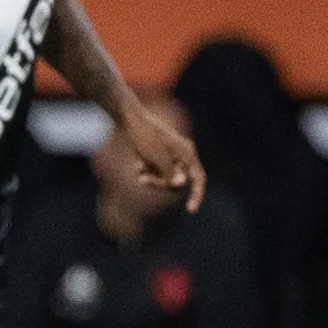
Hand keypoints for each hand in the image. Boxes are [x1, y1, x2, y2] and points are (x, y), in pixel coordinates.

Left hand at [119, 97, 204, 212]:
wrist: (128, 117)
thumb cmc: (143, 135)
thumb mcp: (155, 156)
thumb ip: (169, 172)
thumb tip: (181, 184)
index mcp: (187, 152)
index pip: (199, 178)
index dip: (196, 195)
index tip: (190, 211)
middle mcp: (182, 154)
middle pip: (178, 180)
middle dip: (161, 183)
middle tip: (142, 180)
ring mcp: (171, 154)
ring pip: (166, 177)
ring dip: (152, 177)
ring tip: (138, 171)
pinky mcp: (160, 154)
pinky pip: (157, 170)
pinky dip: (148, 171)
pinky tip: (137, 166)